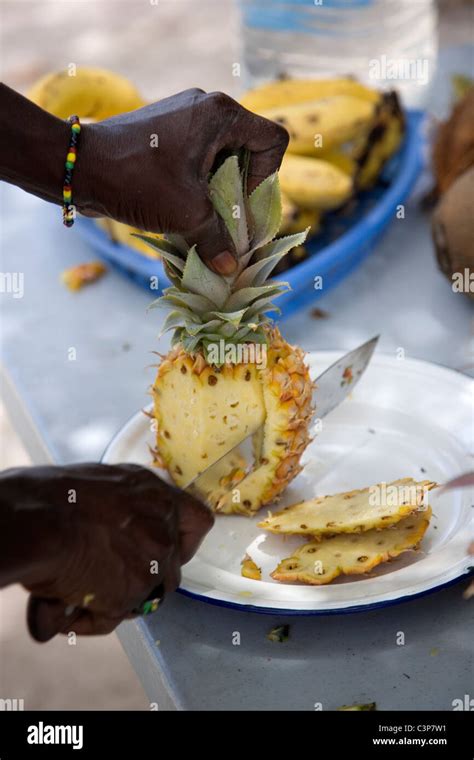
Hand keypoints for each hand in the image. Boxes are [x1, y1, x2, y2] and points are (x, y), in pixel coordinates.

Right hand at [0, 463, 212, 639]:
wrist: (41, 520)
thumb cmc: (51, 499)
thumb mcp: (95, 492)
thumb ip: (110, 521)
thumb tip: (101, 548)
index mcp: (153, 493)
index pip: (196, 521)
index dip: (184, 542)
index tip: (165, 552)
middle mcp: (163, 523)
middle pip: (169, 568)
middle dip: (140, 581)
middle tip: (103, 582)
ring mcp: (156, 557)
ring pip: (145, 596)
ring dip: (114, 602)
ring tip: (73, 596)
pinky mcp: (139, 589)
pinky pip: (114, 617)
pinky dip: (90, 619)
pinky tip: (65, 608)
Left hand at [74, 89, 288, 273]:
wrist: (80, 167)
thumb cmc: (139, 182)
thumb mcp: (187, 215)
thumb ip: (218, 240)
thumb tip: (231, 267)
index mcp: (221, 114)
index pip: (272, 141)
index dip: (267, 177)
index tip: (241, 202)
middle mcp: (206, 107)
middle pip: (249, 150)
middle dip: (242, 189)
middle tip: (227, 218)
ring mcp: (184, 116)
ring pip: (222, 156)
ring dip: (219, 189)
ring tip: (203, 216)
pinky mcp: (166, 130)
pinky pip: (198, 156)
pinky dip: (198, 183)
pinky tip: (183, 207)